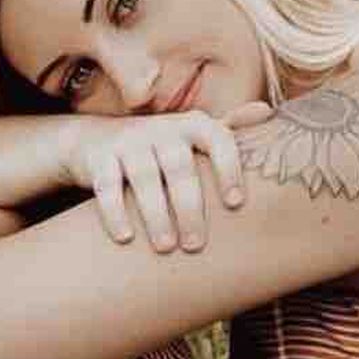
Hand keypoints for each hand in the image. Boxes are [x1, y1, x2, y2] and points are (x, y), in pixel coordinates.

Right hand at [57, 101, 275, 252]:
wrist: (92, 140)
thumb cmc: (157, 148)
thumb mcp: (190, 136)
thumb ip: (227, 128)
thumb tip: (266, 111)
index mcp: (191, 125)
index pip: (218, 139)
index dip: (229, 168)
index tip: (235, 204)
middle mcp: (161, 129)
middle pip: (180, 167)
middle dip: (189, 207)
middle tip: (196, 246)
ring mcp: (127, 141)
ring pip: (144, 177)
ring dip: (156, 214)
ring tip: (165, 248)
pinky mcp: (98, 157)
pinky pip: (107, 186)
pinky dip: (115, 212)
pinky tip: (125, 238)